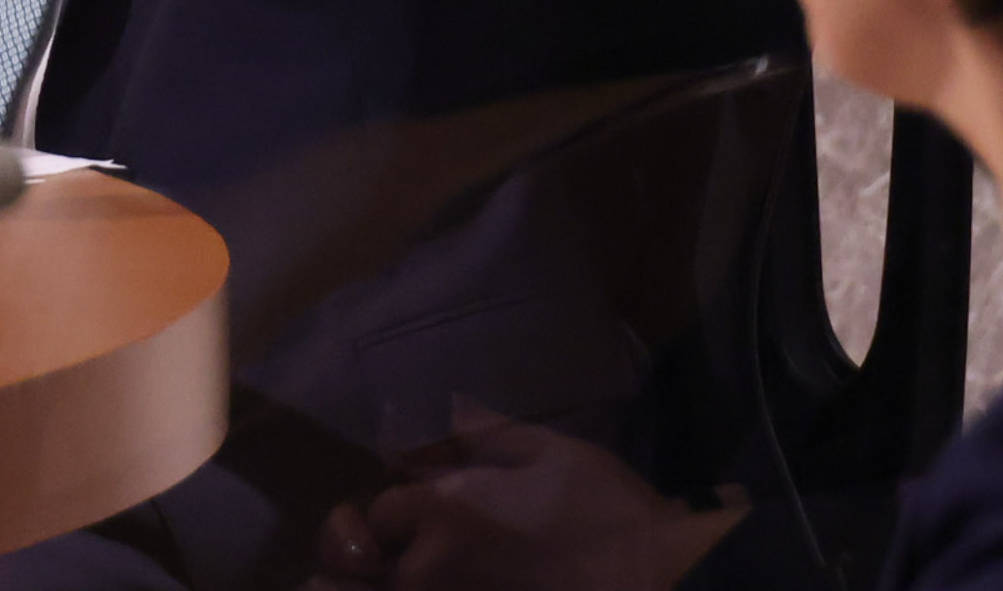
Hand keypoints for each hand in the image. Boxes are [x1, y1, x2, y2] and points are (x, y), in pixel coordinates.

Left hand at [308, 407, 744, 590]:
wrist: (657, 580)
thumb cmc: (603, 513)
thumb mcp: (542, 450)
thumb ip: (474, 435)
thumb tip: (424, 428)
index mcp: (440, 514)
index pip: (380, 511)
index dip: (395, 507)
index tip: (416, 505)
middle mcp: (428, 575)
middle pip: (345, 570)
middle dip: (351, 556)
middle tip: (368, 555)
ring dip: (365, 588)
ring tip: (369, 579)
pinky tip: (431, 589)